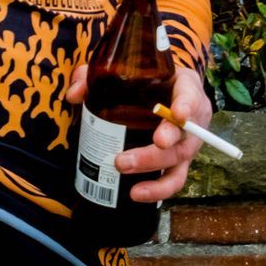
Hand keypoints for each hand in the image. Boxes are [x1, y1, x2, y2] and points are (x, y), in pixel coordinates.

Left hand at [66, 64, 209, 204]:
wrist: (168, 92)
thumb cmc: (150, 81)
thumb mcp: (131, 70)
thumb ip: (99, 76)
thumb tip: (74, 94)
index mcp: (185, 87)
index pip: (190, 94)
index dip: (186, 105)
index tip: (177, 113)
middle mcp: (191, 118)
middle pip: (182, 137)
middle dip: (155, 152)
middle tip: (124, 160)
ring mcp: (187, 143)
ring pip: (178, 161)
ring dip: (151, 170)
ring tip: (124, 174)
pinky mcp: (179, 163)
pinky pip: (174, 179)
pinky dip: (157, 190)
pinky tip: (136, 194)